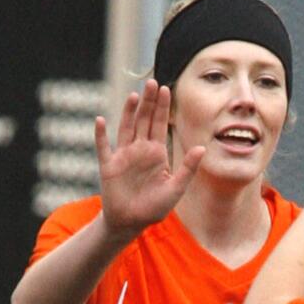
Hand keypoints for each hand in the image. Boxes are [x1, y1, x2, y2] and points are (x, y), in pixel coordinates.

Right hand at [94, 79, 205, 240]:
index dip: (162, 108)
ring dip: (129, 112)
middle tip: (152, 82)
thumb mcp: (176, 188)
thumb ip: (188, 168)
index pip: (159, 125)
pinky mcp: (109, 166)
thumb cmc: (154, 207)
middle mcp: (139, 150)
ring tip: (134, 95)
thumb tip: (202, 147)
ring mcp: (123, 155)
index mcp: (156, 153)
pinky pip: (103, 147)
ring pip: (126, 127)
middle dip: (148, 102)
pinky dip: (101, 135)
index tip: (166, 89)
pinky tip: (101, 121)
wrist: (131, 222)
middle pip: (144, 120)